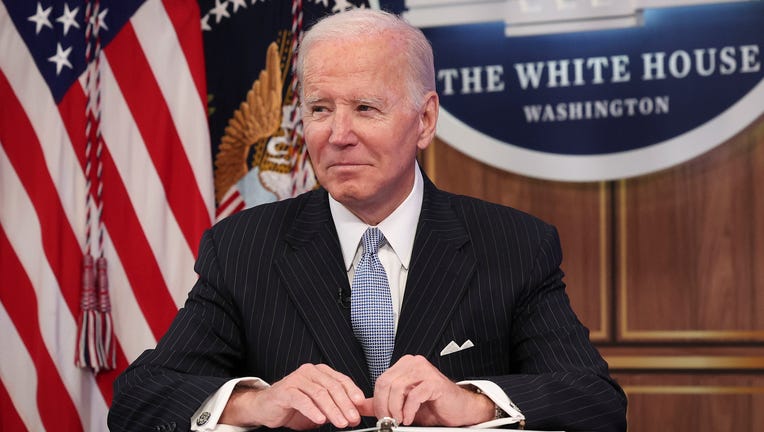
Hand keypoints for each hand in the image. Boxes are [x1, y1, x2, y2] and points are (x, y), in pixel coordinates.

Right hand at [219, 363, 365, 429]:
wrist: (266, 407)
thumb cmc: (293, 405)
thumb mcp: (319, 406)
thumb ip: (335, 406)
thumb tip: (354, 413)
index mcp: (320, 372)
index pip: (341, 380)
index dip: (353, 392)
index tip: (360, 405)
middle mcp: (309, 372)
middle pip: (332, 387)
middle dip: (345, 404)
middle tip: (352, 418)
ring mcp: (297, 379)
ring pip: (319, 393)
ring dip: (332, 410)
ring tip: (340, 422)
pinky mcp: (285, 390)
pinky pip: (302, 400)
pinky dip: (313, 410)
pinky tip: (320, 420)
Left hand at [369, 355, 493, 425]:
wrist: (458, 409)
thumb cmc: (433, 405)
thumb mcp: (402, 405)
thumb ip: (381, 402)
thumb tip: (360, 405)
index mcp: (404, 366)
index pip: (380, 380)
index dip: (377, 401)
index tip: (381, 416)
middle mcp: (413, 363)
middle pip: (386, 383)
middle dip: (384, 406)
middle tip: (388, 421)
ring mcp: (424, 370)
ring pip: (397, 388)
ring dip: (395, 409)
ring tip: (399, 420)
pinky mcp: (434, 382)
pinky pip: (414, 395)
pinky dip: (408, 410)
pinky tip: (409, 419)